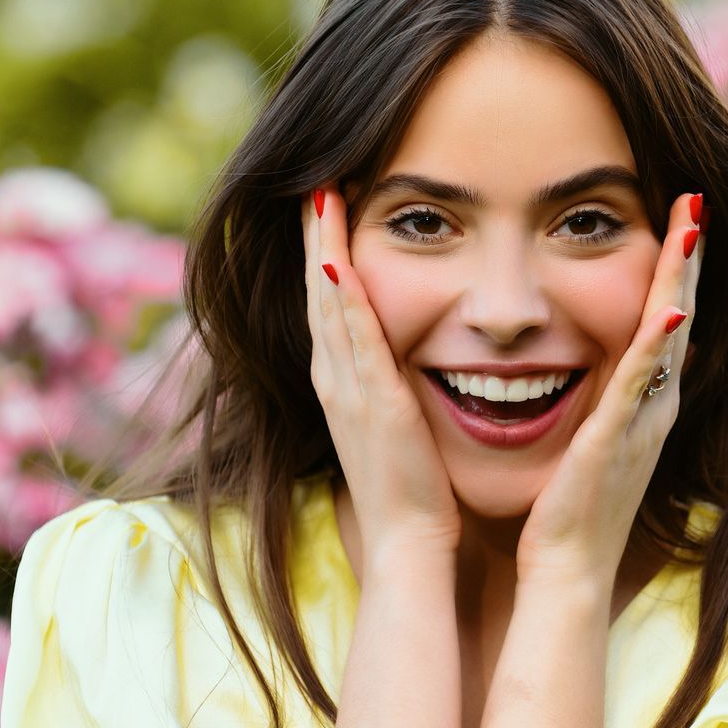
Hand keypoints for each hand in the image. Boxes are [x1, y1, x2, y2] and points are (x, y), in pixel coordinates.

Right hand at [302, 184, 461, 578]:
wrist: (409, 546)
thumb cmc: (413, 494)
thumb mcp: (398, 427)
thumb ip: (394, 391)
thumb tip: (408, 361)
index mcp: (344, 384)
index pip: (330, 303)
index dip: (326, 252)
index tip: (330, 205)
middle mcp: (336, 381)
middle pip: (319, 292)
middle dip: (317, 235)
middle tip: (314, 181)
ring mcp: (348, 391)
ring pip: (328, 305)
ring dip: (324, 249)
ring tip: (321, 196)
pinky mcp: (371, 404)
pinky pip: (353, 340)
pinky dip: (343, 298)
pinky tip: (338, 261)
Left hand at [515, 191, 702, 594]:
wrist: (566, 570)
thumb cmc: (568, 510)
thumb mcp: (588, 439)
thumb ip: (594, 400)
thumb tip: (576, 360)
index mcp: (643, 402)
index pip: (663, 320)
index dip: (674, 269)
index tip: (681, 215)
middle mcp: (653, 406)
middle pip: (678, 315)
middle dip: (687, 257)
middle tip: (696, 199)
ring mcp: (640, 422)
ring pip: (667, 338)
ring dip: (680, 282)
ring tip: (690, 228)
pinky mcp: (614, 442)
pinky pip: (639, 386)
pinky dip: (655, 346)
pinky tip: (668, 310)